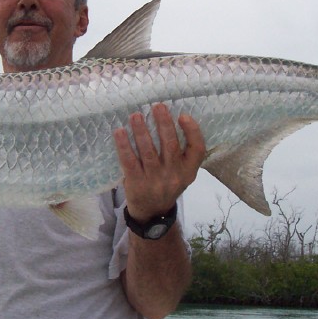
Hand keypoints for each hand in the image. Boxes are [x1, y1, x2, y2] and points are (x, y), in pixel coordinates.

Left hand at [113, 103, 205, 221]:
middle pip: (171, 146)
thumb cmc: (167, 184)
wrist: (152, 212)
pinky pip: (129, 161)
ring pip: (148, 151)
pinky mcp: (136, 183)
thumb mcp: (182, 173)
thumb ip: (181, 153)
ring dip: (141, 131)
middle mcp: (174, 175)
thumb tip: (167, 118)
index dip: (192, 131)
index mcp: (188, 170)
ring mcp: (155, 180)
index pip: (198, 149)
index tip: (183, 116)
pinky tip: (119, 132)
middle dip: (164, 124)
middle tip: (157, 106)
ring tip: (136, 116)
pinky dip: (124, 145)